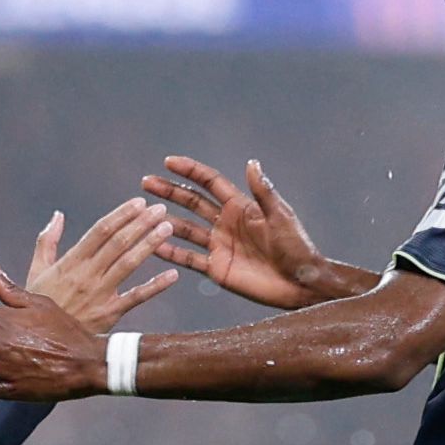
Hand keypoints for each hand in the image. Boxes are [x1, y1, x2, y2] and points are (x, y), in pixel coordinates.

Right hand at [19, 199, 174, 331]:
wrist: (39, 343)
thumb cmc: (38, 305)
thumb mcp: (36, 271)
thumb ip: (46, 241)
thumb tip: (58, 215)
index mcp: (70, 262)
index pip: (100, 231)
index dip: (121, 215)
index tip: (138, 203)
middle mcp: (86, 275)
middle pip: (118, 243)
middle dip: (140, 223)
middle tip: (160, 209)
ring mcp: (99, 295)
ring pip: (128, 264)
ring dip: (149, 244)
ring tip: (167, 228)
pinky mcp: (109, 315)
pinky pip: (136, 298)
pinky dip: (155, 286)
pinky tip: (173, 275)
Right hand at [144, 157, 365, 308]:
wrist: (300, 283)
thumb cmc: (296, 247)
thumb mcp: (280, 216)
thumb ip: (262, 192)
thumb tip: (251, 162)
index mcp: (241, 206)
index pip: (210, 183)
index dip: (190, 171)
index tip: (168, 161)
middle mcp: (226, 223)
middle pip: (192, 202)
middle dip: (169, 191)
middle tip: (146, 182)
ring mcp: (220, 245)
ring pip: (186, 228)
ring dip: (166, 220)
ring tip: (144, 213)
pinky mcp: (217, 268)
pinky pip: (189, 258)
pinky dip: (172, 252)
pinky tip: (154, 246)